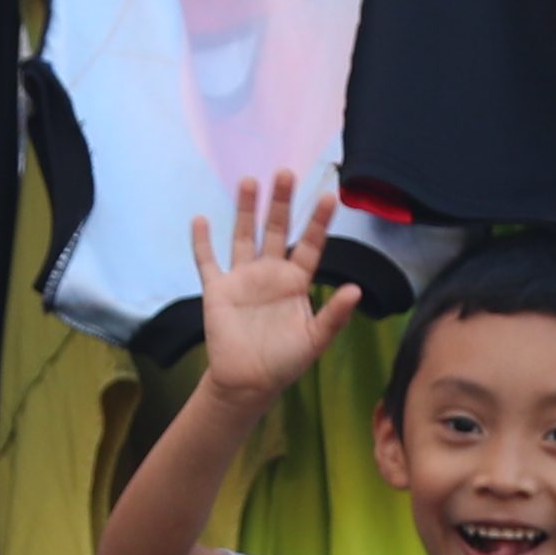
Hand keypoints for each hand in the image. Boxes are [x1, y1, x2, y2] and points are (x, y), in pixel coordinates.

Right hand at [189, 173, 357, 404]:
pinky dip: (202, 242)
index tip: (329, 196)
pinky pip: (208, 261)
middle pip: (276, 230)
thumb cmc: (285, 362)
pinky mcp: (217, 290)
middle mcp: (270, 273)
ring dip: (246, 210)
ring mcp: (242, 279)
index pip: (310, 244)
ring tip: (249, 181)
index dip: (318, 221)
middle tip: (285, 172)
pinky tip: (200, 219)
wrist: (248, 382)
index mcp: (296, 281)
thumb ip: (334, 315)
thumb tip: (355, 290)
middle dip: (281, 202)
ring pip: (244, 236)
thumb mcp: (315, 340)